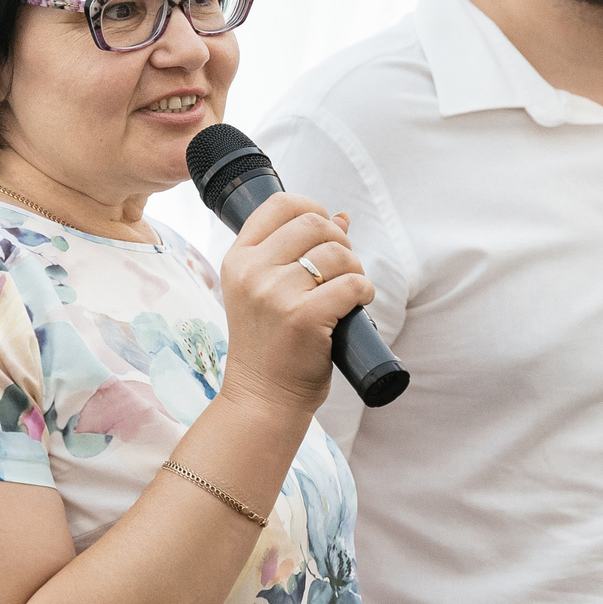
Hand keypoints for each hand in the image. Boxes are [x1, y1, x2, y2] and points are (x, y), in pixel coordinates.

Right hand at [216, 194, 372, 417]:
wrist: (262, 399)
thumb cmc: (269, 347)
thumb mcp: (265, 293)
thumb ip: (294, 253)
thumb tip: (341, 217)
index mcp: (239, 260)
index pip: (280, 204)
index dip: (313, 208)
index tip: (327, 231)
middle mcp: (252, 271)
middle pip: (314, 223)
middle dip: (340, 242)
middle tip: (342, 270)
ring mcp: (276, 294)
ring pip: (338, 253)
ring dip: (355, 269)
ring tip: (349, 292)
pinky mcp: (303, 317)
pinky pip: (351, 284)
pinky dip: (364, 291)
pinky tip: (358, 305)